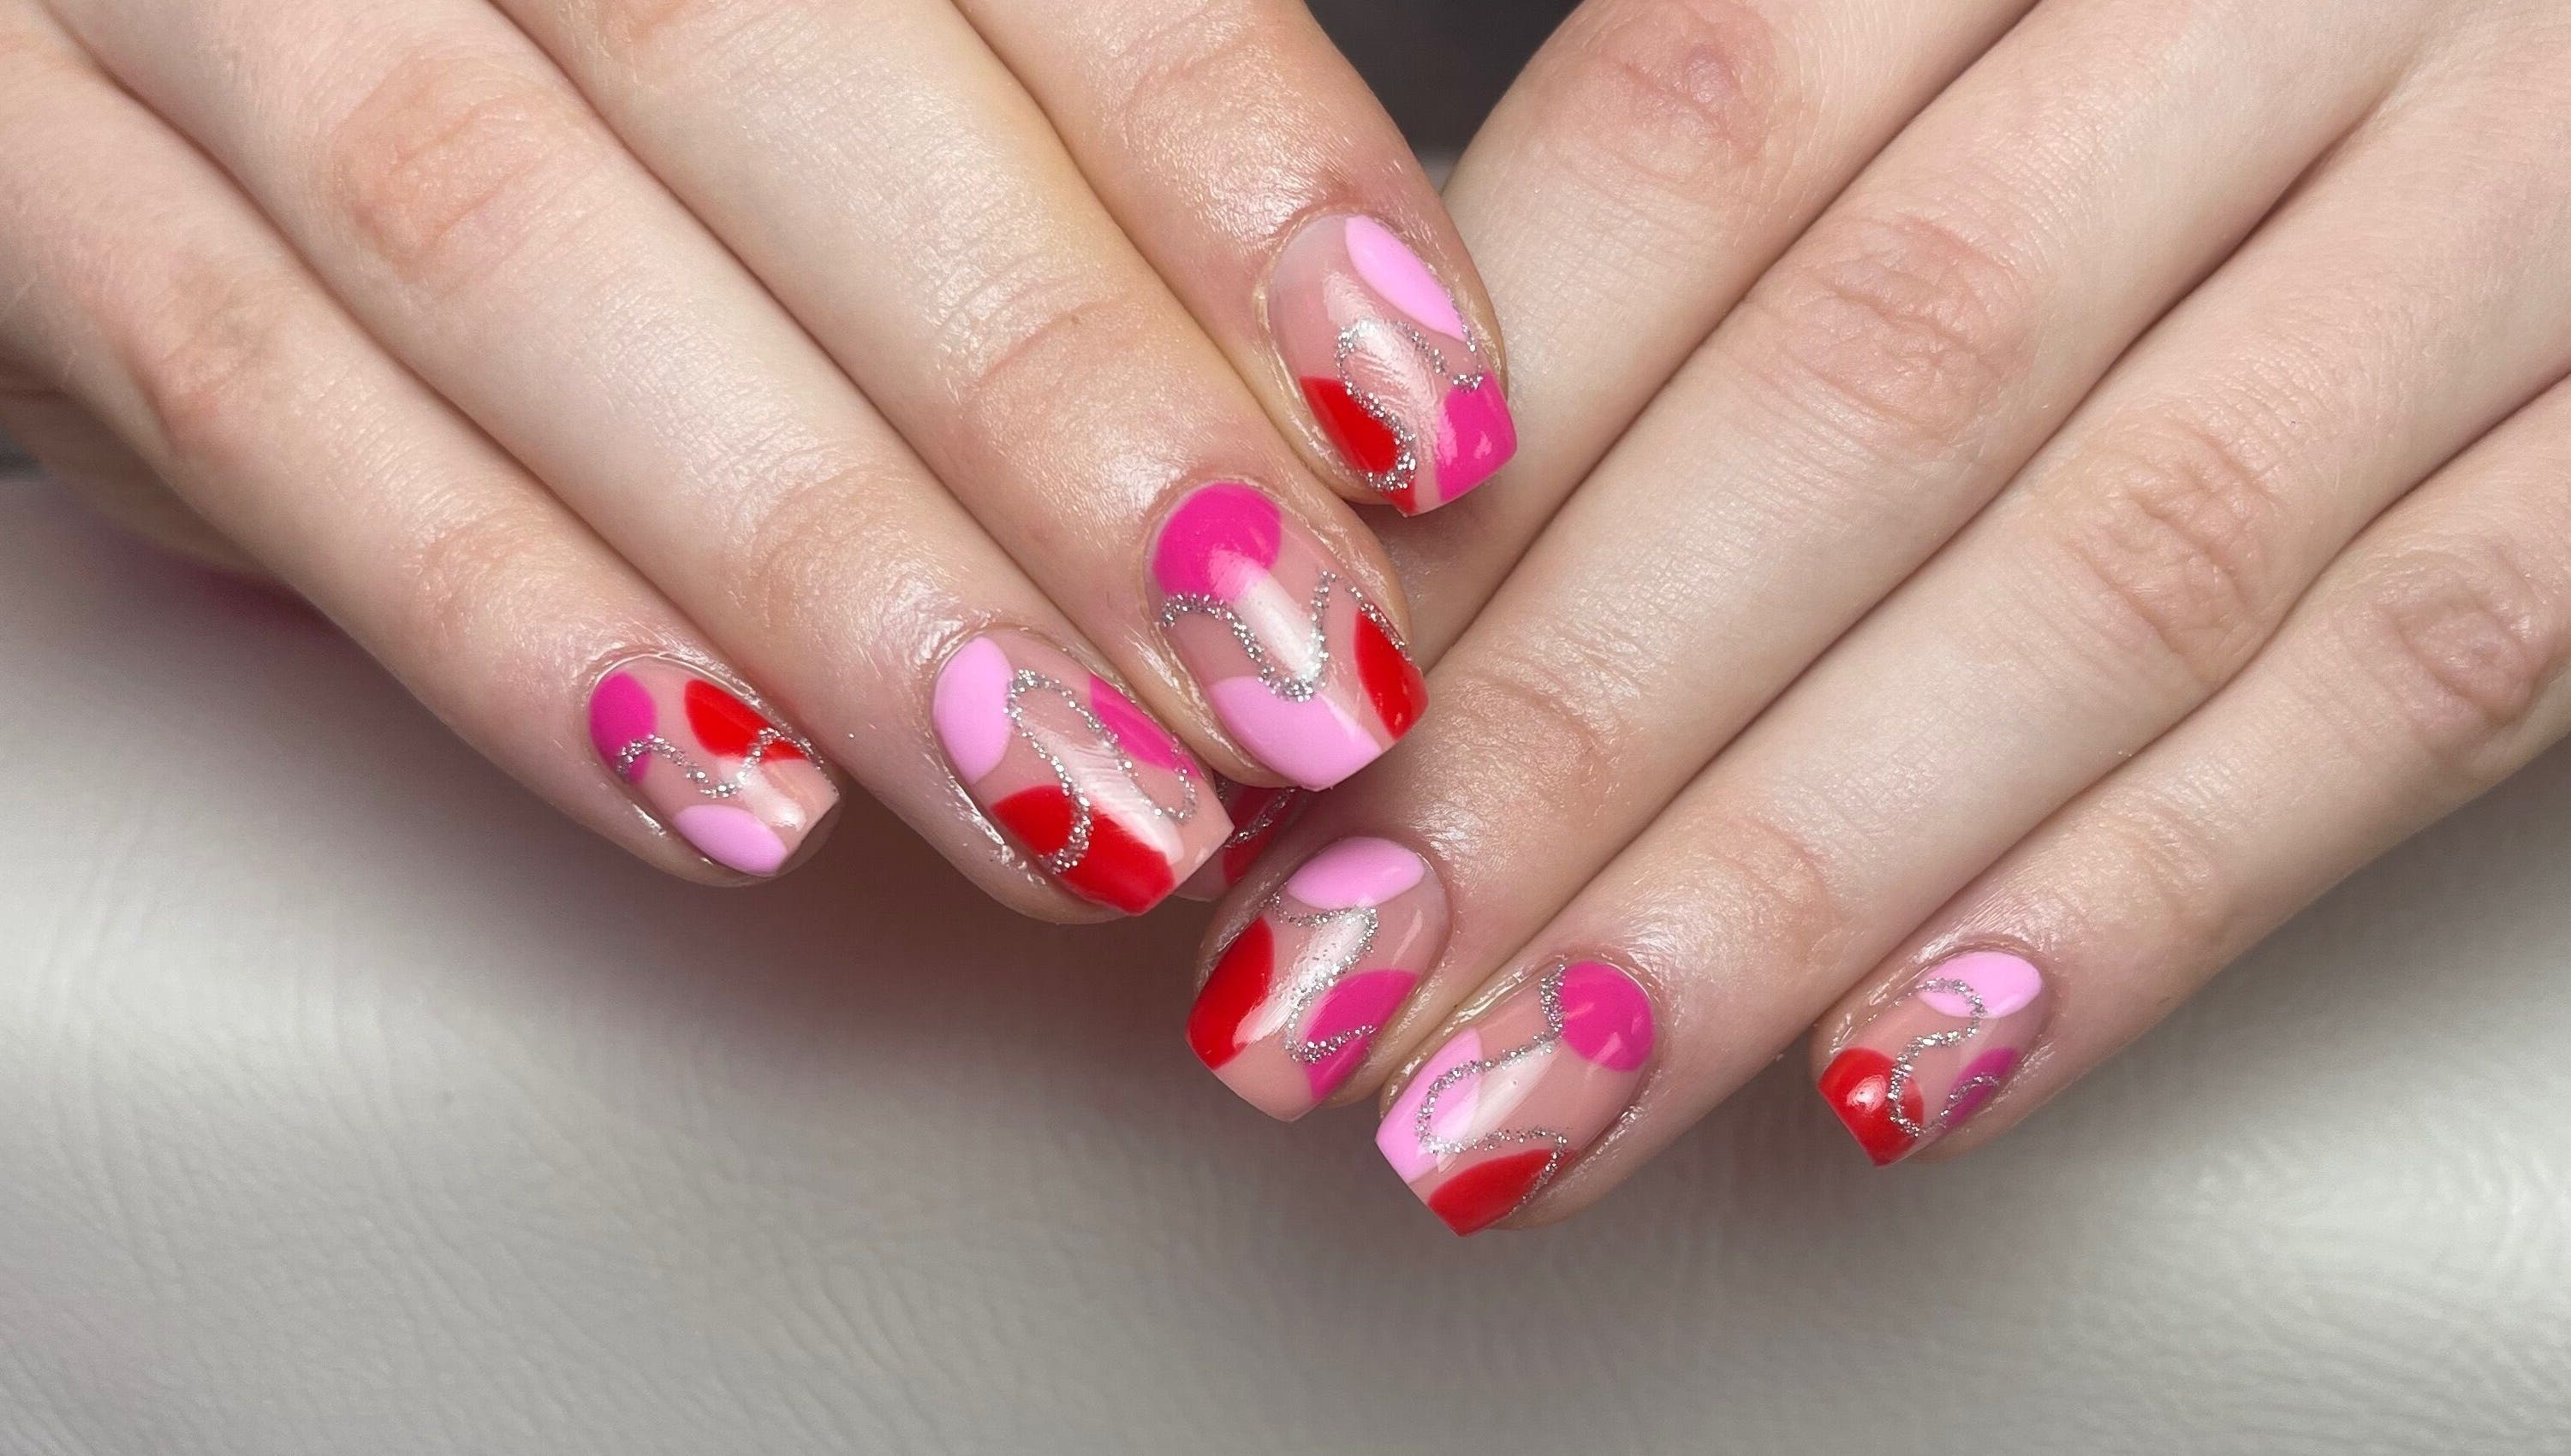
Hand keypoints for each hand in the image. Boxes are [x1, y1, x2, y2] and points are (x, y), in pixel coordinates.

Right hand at [0, 0, 1514, 913]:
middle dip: (1055, 409)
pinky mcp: (12, 187)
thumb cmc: (606, 34)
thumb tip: (1360, 377)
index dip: (1229, 162)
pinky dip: (503, 626)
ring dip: (824, 568)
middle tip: (1298, 679)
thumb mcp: (822, 18)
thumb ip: (1029, 101)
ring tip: (1075, 807)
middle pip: (766, 72)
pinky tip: (735, 804)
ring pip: (508, 251)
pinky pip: (247, 409)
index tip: (1421, 417)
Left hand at [1186, 0, 2570, 1231]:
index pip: (1693, 146)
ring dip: (1787, 882)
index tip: (1267, 719)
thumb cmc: (2187, 14)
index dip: (1470, 468)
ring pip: (2119, 579)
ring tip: (1533, 1101)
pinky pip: (2424, 679)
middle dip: (1570, 737)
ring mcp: (2522, 199)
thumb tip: (1395, 480)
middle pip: (1870, 396)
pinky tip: (1898, 1067)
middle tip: (1330, 982)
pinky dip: (2143, 897)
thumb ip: (1725, 164)